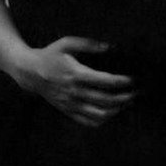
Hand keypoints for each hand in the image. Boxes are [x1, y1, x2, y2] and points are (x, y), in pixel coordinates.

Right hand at [16, 37, 135, 127]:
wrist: (30, 72)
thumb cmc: (50, 54)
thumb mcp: (67, 43)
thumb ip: (88, 44)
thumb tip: (109, 47)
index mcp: (76, 74)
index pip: (104, 82)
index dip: (121, 82)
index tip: (132, 79)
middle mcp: (74, 92)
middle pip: (105, 100)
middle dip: (124, 97)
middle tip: (135, 93)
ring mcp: (71, 104)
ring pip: (98, 114)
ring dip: (116, 110)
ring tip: (127, 103)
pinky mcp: (68, 111)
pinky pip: (87, 122)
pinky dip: (102, 120)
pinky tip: (111, 113)